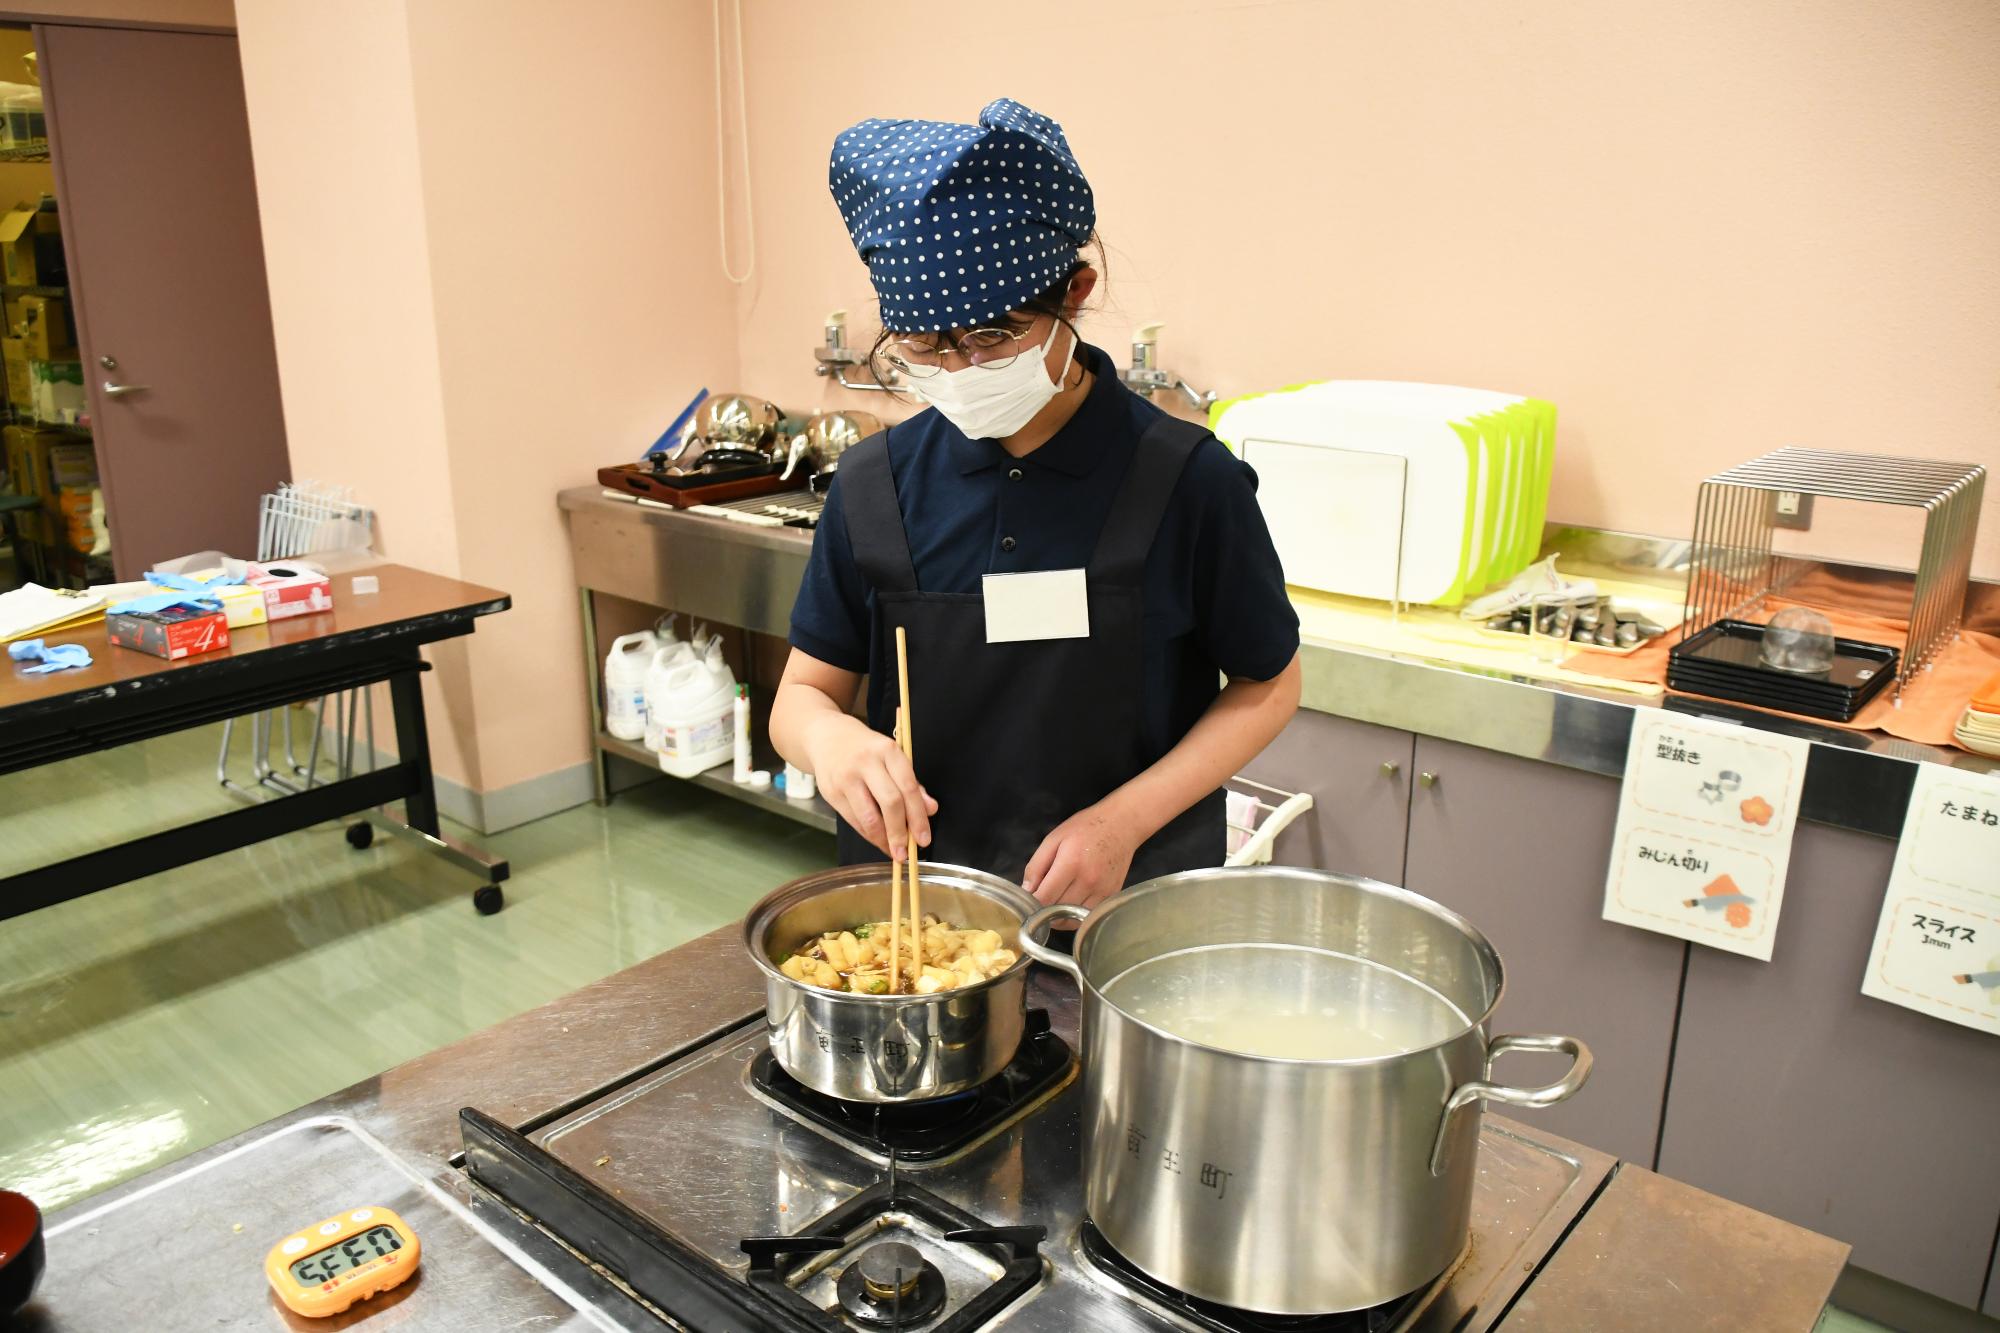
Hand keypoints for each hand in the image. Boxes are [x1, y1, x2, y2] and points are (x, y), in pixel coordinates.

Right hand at [805, 714, 935, 859]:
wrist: (827, 737)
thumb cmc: (867, 750)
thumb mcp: (892, 758)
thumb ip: (912, 784)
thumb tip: (930, 809)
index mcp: (888, 751)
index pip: (908, 788)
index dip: (918, 817)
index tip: (923, 838)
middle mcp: (866, 762)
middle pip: (890, 803)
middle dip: (900, 833)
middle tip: (906, 852)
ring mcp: (846, 778)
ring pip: (869, 817)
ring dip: (882, 839)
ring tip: (892, 850)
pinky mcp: (831, 792)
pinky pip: (853, 820)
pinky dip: (868, 835)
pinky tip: (877, 839)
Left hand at [1023, 802, 1143, 909]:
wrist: (1121, 825)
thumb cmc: (1085, 828)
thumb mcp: (1053, 839)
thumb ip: (1036, 865)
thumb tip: (1027, 890)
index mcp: (1071, 864)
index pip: (1045, 899)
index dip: (1031, 904)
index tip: (1026, 901)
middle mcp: (1088, 881)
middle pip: (1057, 911)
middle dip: (1042, 909)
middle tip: (1039, 899)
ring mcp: (1102, 891)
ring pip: (1071, 919)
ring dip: (1057, 916)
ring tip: (1053, 902)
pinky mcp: (1110, 896)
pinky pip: (1086, 917)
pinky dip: (1073, 916)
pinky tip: (1069, 903)